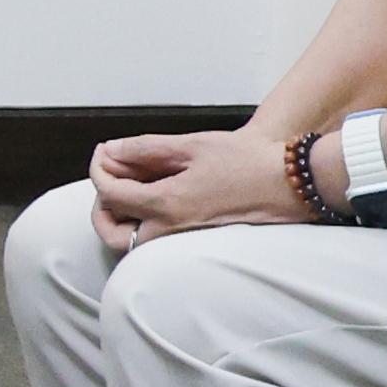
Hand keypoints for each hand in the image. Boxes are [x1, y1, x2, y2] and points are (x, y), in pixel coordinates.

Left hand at [92, 123, 310, 255]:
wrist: (289, 182)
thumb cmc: (245, 160)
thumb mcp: (191, 145)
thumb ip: (145, 149)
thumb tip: (111, 151)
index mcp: (167, 204)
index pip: (110, 195)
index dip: (98, 171)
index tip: (103, 153)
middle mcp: (172, 229)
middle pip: (113, 234)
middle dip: (102, 208)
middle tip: (109, 178)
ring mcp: (184, 238)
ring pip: (133, 241)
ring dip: (120, 217)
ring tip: (130, 183)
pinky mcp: (196, 238)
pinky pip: (156, 237)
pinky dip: (143, 220)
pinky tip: (153, 191)